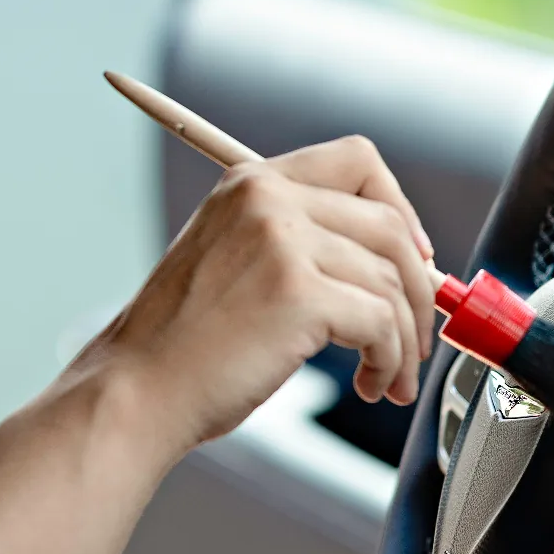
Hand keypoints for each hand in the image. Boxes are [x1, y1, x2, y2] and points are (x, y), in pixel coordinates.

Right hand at [95, 135, 436, 448]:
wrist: (136, 392)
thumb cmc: (181, 347)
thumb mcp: (232, 264)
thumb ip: (300, 246)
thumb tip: (396, 267)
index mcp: (250, 184)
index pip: (357, 161)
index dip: (401, 208)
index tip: (413, 258)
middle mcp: (267, 198)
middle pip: (389, 224)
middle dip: (417, 288)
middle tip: (413, 336)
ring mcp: (281, 241)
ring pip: (392, 281)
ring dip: (403, 339)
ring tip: (386, 377)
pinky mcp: (299, 293)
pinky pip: (381, 323)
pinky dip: (390, 361)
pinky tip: (373, 383)